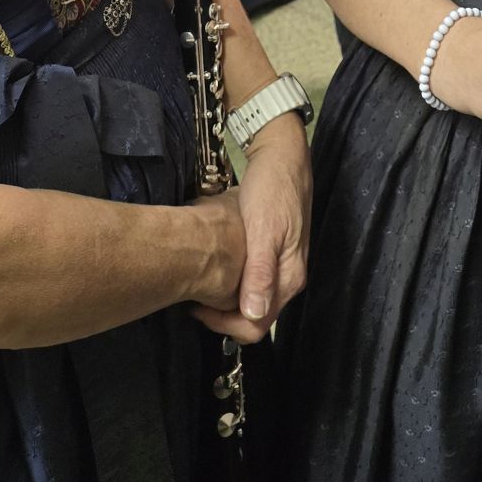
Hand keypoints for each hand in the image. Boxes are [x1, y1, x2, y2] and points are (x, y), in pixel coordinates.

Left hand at [195, 113, 310, 345]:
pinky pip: (250, 281)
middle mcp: (288, 278)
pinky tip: (213, 266)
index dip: (224, 326)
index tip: (197, 309)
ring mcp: (280, 266)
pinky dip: (230, 281)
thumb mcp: (264, 229)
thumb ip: (260, 273)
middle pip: (253, 317)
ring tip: (198, 282)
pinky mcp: (272, 253)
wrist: (282, 155)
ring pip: (250, 300)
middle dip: (221, 314)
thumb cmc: (272, 189)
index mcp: (289, 278)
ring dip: (224, 299)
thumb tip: (253, 315)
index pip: (257, 326)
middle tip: (192, 297)